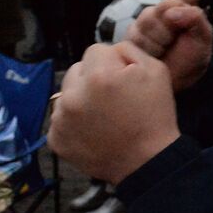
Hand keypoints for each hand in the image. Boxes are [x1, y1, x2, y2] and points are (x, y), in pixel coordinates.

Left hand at [48, 42, 179, 184]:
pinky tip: (93, 130)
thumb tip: (111, 50)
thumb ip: (130, 50)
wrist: (147, 162)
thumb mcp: (157, 71)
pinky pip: (61, 118)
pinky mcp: (55, 139)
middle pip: (77, 69)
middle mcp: (73, 95)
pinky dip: (74, 122)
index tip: (124, 79)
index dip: (113, 62)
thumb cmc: (155, 116)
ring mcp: (60, 119)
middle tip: (113, 97)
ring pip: (66, 94)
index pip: (96, 50)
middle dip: (93, 78)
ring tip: (103, 115)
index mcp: (99, 76)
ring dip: (81, 99)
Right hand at [126, 0, 212, 91]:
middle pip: (149, 17)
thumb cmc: (192, 56)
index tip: (180, 33)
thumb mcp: (203, 37)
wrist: (179, 80)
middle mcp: (153, 16)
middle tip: (170, 46)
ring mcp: (138, 30)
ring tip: (162, 53)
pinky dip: (141, 55)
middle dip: (163, 35)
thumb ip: (195, 17)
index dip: (174, 20)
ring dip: (153, 46)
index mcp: (173, 9)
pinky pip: (128, 45)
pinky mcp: (126, 43)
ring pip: (137, 32)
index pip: (167, 4)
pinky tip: (150, 59)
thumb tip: (171, 13)